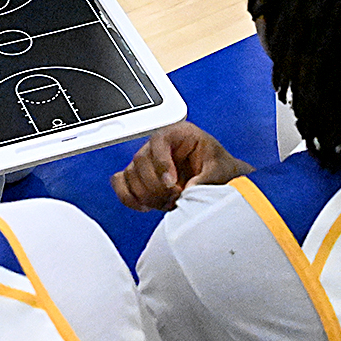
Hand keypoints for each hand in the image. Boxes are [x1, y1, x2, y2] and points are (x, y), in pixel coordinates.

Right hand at [112, 122, 249, 211]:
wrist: (218, 179)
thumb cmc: (219, 168)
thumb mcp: (220, 169)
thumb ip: (206, 178)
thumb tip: (189, 189)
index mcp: (180, 134)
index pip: (159, 140)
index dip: (161, 162)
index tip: (171, 183)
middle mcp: (160, 145)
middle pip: (140, 160)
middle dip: (156, 185)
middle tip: (174, 196)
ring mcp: (147, 160)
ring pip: (130, 174)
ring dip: (146, 194)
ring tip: (168, 202)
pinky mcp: (139, 176)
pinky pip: (121, 183)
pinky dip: (129, 197)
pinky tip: (146, 206)